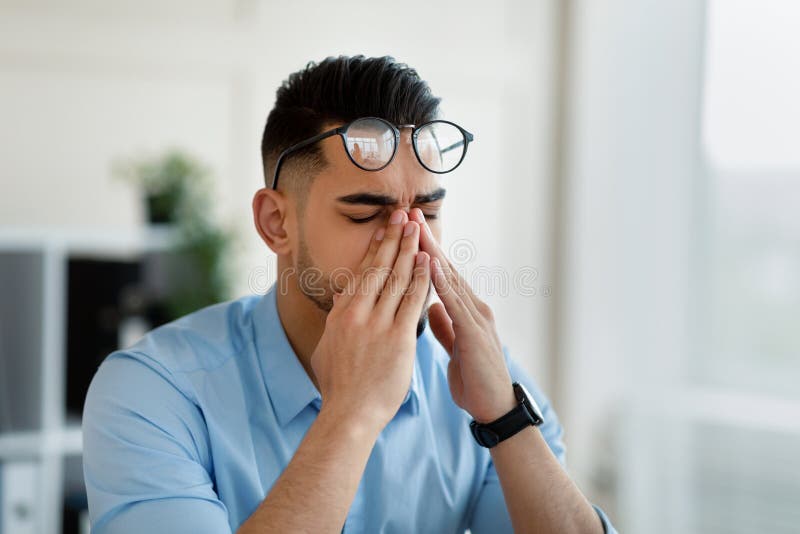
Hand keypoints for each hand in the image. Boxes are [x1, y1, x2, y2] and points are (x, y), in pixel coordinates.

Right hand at [310, 210, 430, 432]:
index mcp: (341, 315)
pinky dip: (421, 278)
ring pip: (396, 278)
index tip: (384, 229)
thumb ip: (336, 323)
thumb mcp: (327, 349)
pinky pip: (413, 300)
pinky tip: (429, 260)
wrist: (348, 415)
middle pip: (378, 267)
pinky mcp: (398, 338)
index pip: (361, 273)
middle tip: (402, 214)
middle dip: (392, 238)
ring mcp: (377, 324)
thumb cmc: (338, 387)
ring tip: (417, 228)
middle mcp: (356, 314)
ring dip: (409, 250)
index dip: (374, 248)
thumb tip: (341, 303)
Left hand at [408, 208, 515, 422]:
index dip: (420, 252)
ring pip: (451, 280)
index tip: (402, 230)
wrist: (494, 407)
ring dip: (433, 254)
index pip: (437, 275)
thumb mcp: (455, 346)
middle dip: (424, 241)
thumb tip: (432, 306)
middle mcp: (471, 307)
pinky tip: (432, 268)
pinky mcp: (476, 334)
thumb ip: (446, 325)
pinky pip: (457, 306)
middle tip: (407, 214)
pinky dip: (444, 285)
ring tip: (416, 230)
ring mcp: (476, 318)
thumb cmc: (475, 378)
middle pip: (443, 268)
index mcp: (462, 311)